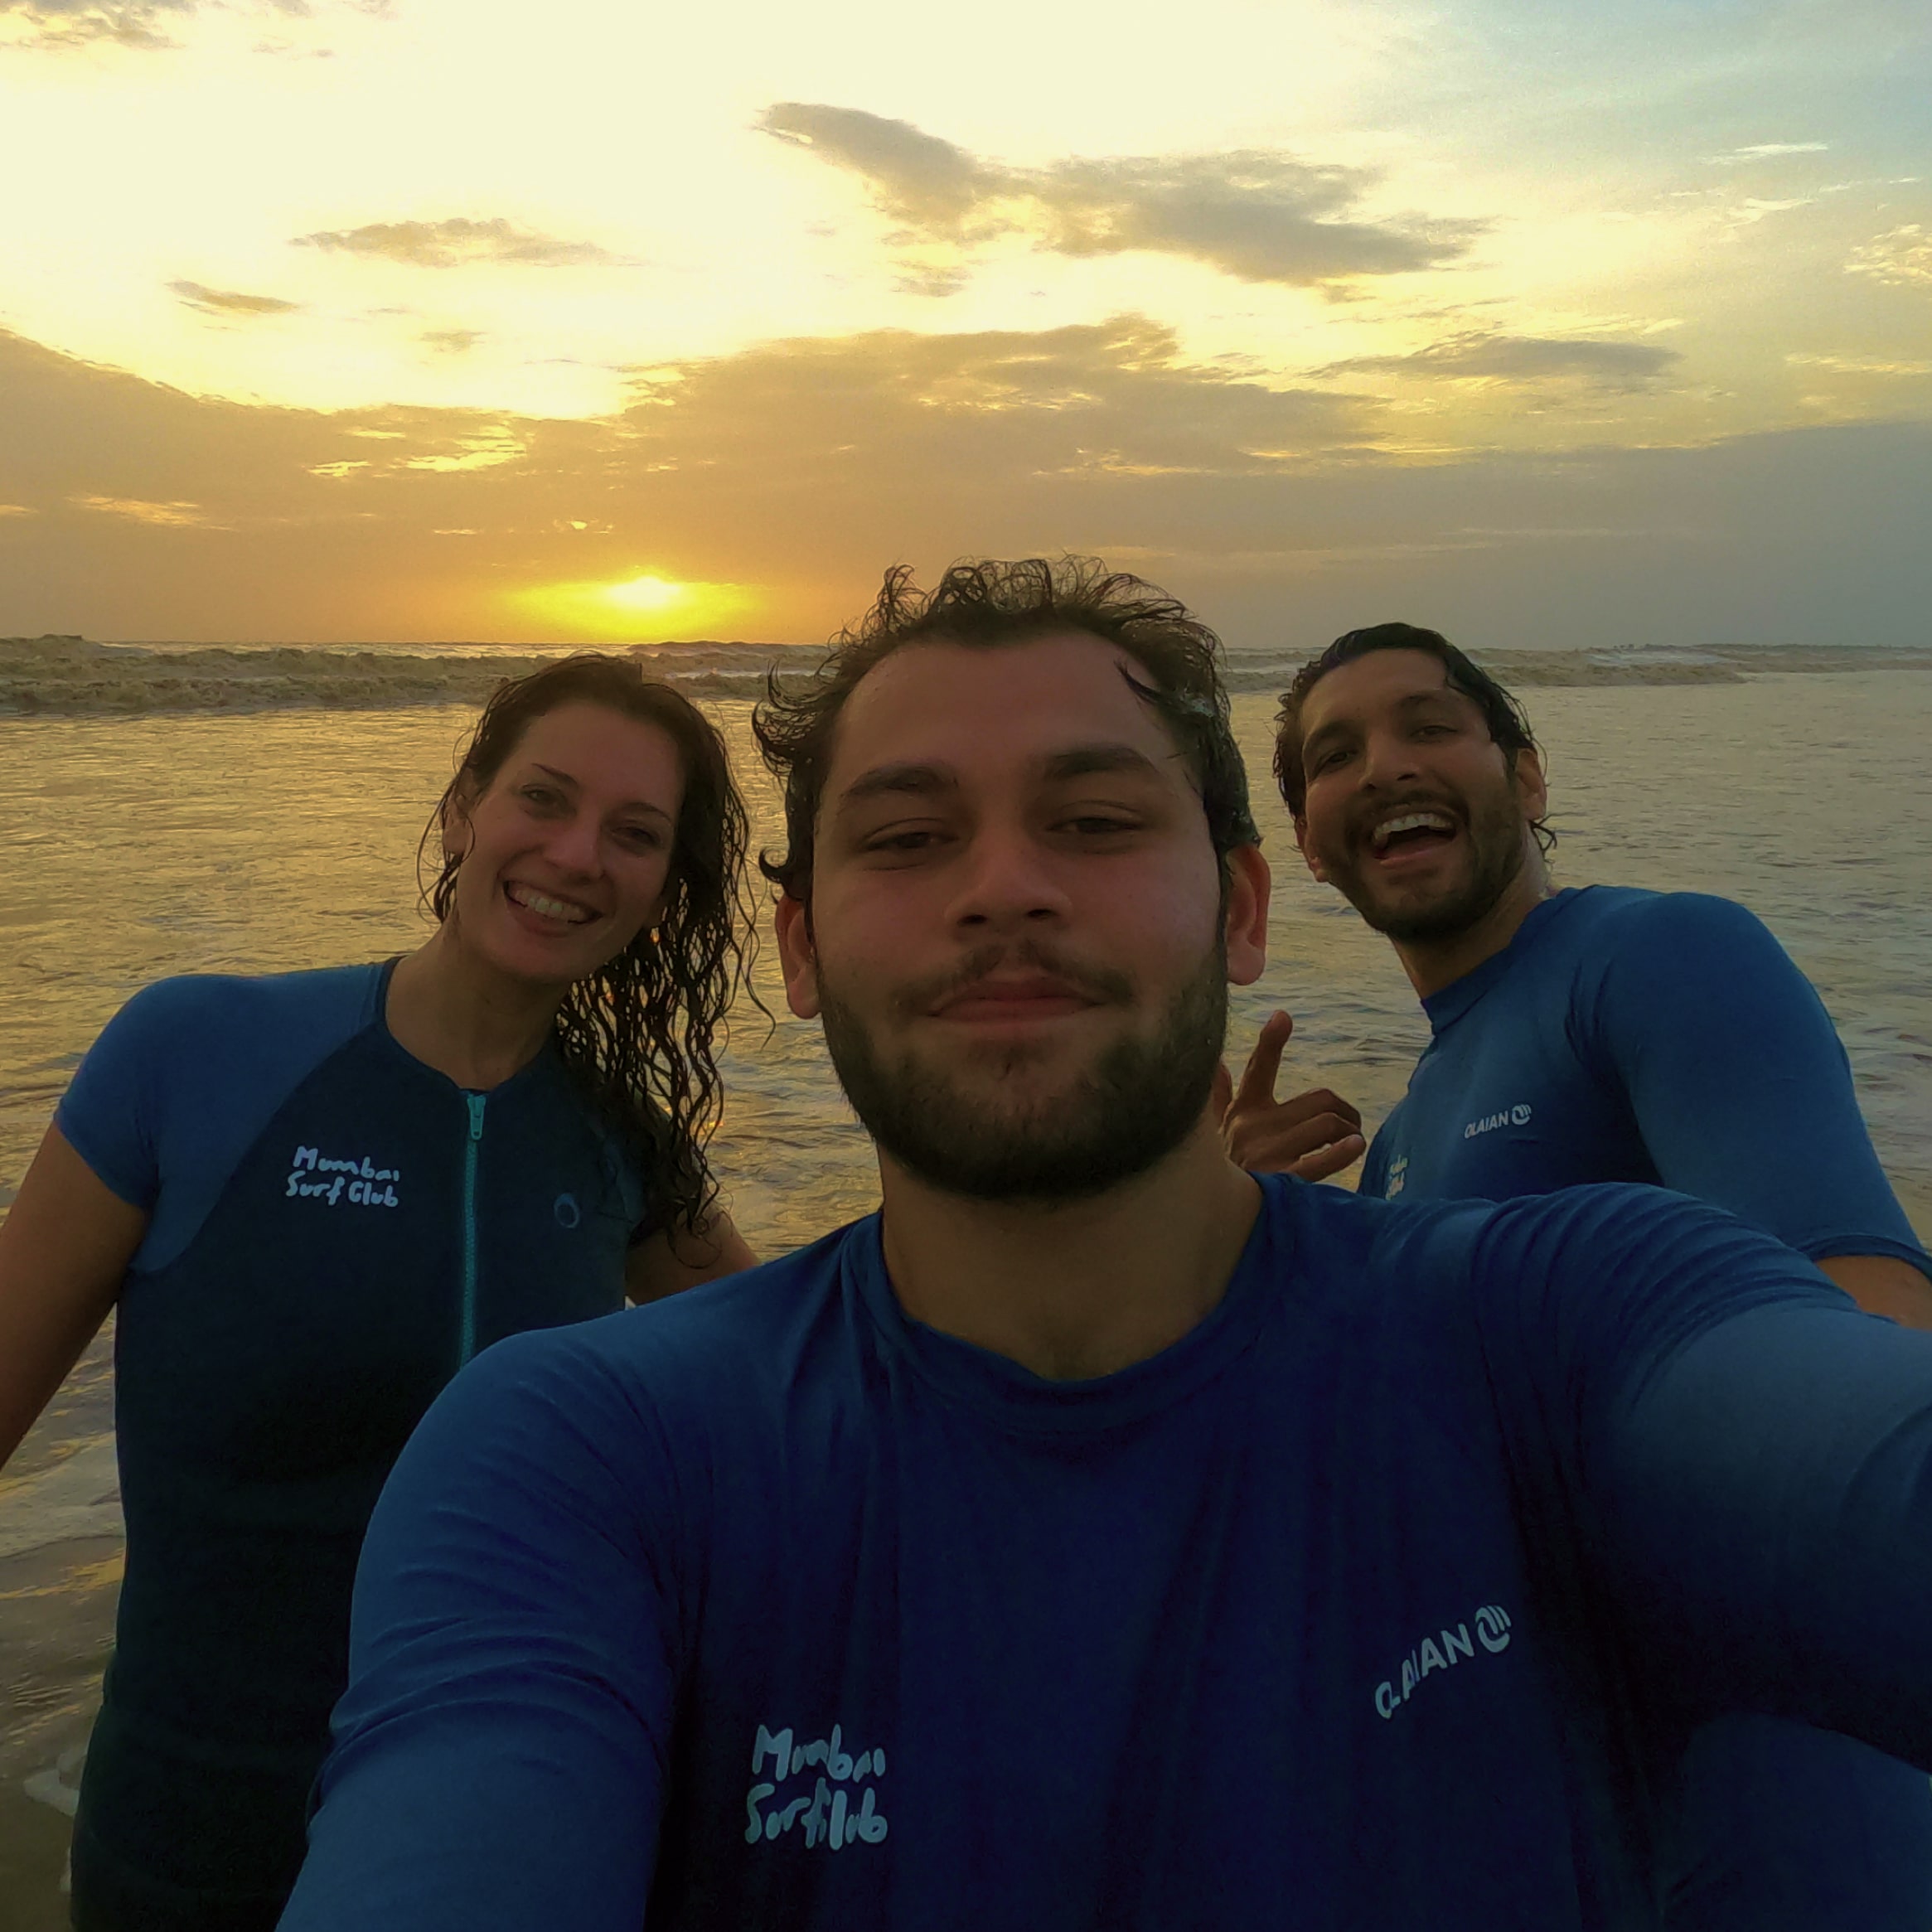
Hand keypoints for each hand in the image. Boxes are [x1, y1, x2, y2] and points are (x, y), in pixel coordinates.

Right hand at [1214, 1010, 1366, 1181]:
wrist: (1216, 1219)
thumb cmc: (1226, 1171)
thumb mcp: (1218, 1132)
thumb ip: (1219, 1097)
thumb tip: (1214, 1063)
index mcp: (1244, 1112)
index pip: (1258, 1070)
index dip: (1270, 1042)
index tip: (1283, 1016)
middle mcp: (1253, 1128)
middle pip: (1317, 1100)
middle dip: (1342, 1110)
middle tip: (1350, 1123)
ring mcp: (1266, 1155)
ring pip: (1325, 1124)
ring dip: (1348, 1132)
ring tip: (1353, 1142)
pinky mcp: (1278, 1182)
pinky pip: (1317, 1161)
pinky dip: (1341, 1152)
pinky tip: (1354, 1147)